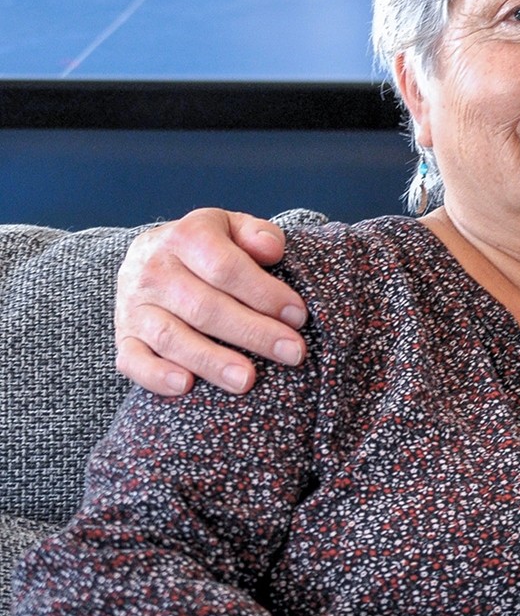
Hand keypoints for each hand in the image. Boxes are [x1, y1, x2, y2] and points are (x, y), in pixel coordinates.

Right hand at [115, 208, 308, 395]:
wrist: (153, 258)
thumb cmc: (210, 249)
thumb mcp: (234, 228)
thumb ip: (257, 234)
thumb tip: (272, 250)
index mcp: (184, 237)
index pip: (226, 267)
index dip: (264, 293)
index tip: (298, 316)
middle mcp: (153, 270)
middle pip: (204, 307)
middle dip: (254, 332)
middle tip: (292, 352)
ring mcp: (134, 306)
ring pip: (172, 337)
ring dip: (212, 361)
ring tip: (248, 380)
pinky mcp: (125, 338)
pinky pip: (133, 360)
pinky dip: (156, 375)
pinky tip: (186, 386)